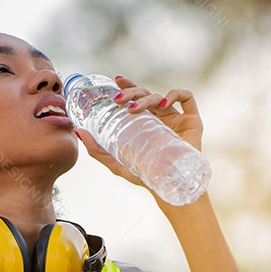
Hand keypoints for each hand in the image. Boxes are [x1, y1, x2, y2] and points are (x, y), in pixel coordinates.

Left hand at [74, 76, 204, 188]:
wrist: (171, 189)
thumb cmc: (146, 177)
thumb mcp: (117, 163)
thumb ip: (96, 149)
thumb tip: (77, 131)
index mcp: (147, 122)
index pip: (137, 97)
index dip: (128, 86)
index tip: (116, 82)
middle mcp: (162, 117)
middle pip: (146, 94)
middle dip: (132, 92)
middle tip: (119, 99)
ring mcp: (177, 117)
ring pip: (160, 96)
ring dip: (145, 98)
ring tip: (132, 110)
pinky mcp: (193, 120)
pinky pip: (187, 97)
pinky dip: (174, 94)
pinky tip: (162, 105)